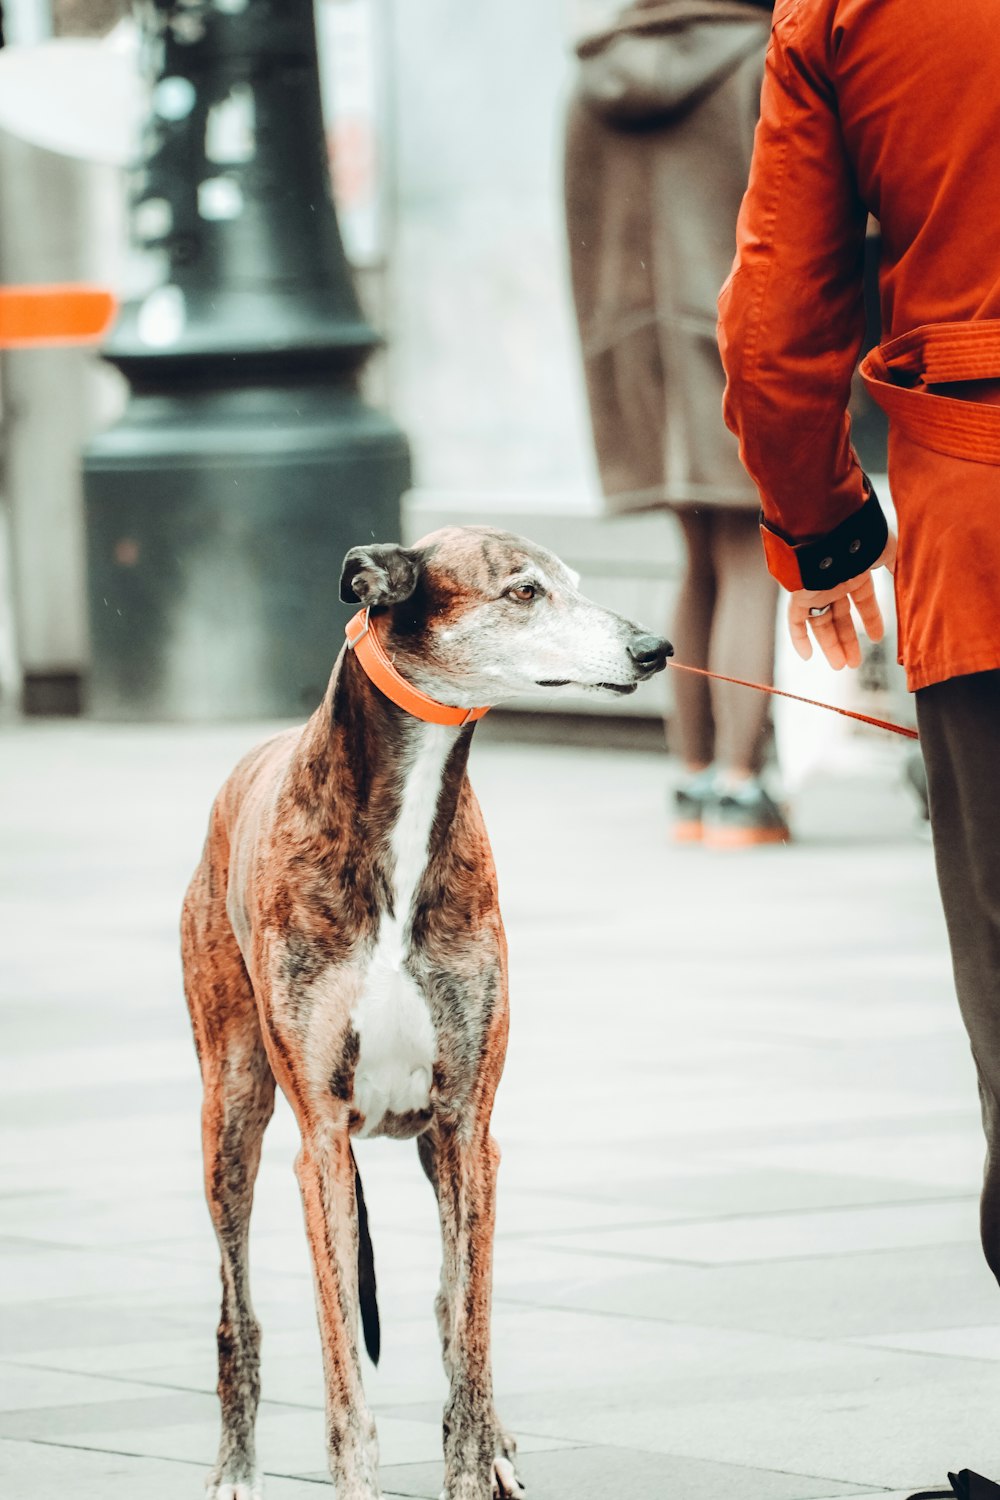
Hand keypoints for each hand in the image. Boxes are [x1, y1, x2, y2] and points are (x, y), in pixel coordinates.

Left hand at [788, 532, 896, 669]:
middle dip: (848, 640)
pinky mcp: (799, 593)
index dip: (871, 619)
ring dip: (830, 645)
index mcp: (855, 571)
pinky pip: (795, 620)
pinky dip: (799, 638)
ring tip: (841, 666)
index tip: (878, 638)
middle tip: (854, 663)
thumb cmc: (859, 534)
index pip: (863, 601)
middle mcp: (835, 581)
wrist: (828, 523)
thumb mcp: (887, 550)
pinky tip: (807, 657)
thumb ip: (898, 565)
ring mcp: (816, 588)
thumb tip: (913, 575)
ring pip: (821, 623)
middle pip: (841, 617)